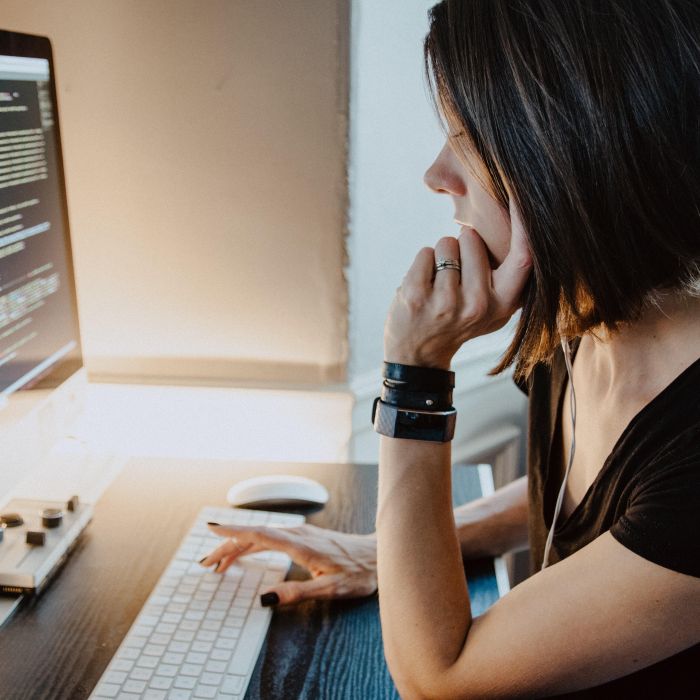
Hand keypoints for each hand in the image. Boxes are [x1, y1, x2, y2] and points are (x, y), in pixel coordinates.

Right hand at [202, 522, 377, 604]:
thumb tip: (266, 598)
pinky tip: (248, 551)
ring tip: (220, 562)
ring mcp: (300, 532)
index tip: (211, 531)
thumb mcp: (330, 589)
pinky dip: (253, 543)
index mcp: (299, 544)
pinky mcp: (304, 536)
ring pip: (261, 535)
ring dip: (239, 546)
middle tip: (207, 563)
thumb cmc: (358, 572)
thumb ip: (297, 593)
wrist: (378, 555)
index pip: (259, 535)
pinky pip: (270, 536)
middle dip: (228, 546)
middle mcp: (297, 533)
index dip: (233, 534)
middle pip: (254, 535)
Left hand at [383, 198, 531, 368]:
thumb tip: (523, 221)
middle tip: (457, 278)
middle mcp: (479, 305)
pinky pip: (426, 252)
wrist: (419, 355)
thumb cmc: (459, 321)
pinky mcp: (417, 296)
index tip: (522, 192)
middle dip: (462, 244)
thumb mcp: (493, 307)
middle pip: (472, 238)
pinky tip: (423, 288)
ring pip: (447, 242)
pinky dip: (422, 263)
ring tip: (439, 285)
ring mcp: (447, 302)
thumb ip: (508, 274)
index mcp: (504, 304)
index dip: (524, 223)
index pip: (523, 256)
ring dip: (441, 256)